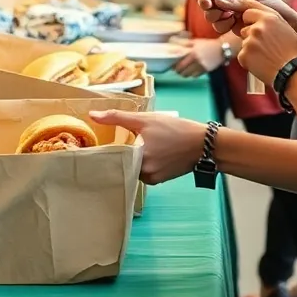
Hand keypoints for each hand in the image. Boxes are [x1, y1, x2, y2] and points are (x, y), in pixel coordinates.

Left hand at [88, 110, 207, 184]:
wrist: (204, 145)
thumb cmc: (175, 130)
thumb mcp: (145, 119)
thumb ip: (116, 117)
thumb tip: (92, 115)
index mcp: (136, 157)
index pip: (110, 157)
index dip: (101, 150)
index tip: (92, 146)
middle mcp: (142, 173)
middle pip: (120, 164)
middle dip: (117, 154)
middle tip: (114, 142)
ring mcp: (150, 179)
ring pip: (131, 168)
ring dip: (130, 158)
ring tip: (133, 145)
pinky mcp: (158, 180)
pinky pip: (142, 172)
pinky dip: (141, 163)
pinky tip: (146, 152)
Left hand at [174, 38, 228, 77]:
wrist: (222, 49)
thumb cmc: (207, 44)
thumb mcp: (195, 42)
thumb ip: (185, 44)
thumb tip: (175, 46)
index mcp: (192, 54)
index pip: (181, 65)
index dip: (175, 68)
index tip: (173, 67)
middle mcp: (197, 62)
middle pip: (184, 72)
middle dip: (179, 72)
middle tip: (178, 70)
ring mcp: (202, 67)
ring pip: (190, 75)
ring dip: (186, 74)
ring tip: (184, 72)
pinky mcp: (206, 71)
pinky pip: (196, 76)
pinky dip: (193, 75)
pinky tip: (192, 72)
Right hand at [198, 0, 285, 36]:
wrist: (282, 26)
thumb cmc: (272, 7)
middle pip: (209, 2)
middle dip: (208, 6)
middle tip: (210, 7)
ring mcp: (229, 12)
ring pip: (212, 15)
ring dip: (216, 16)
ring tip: (229, 17)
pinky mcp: (231, 25)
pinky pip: (219, 26)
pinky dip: (223, 25)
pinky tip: (233, 24)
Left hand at [238, 1, 296, 85]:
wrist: (295, 72)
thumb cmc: (295, 52)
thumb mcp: (285, 27)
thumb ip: (269, 20)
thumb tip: (255, 17)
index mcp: (269, 18)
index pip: (248, 13)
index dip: (252, 21)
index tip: (258, 28)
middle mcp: (256, 28)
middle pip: (244, 29)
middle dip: (251, 36)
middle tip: (266, 46)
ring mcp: (249, 42)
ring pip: (244, 42)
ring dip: (251, 48)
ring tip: (267, 56)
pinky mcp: (244, 55)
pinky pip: (242, 55)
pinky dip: (249, 60)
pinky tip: (263, 63)